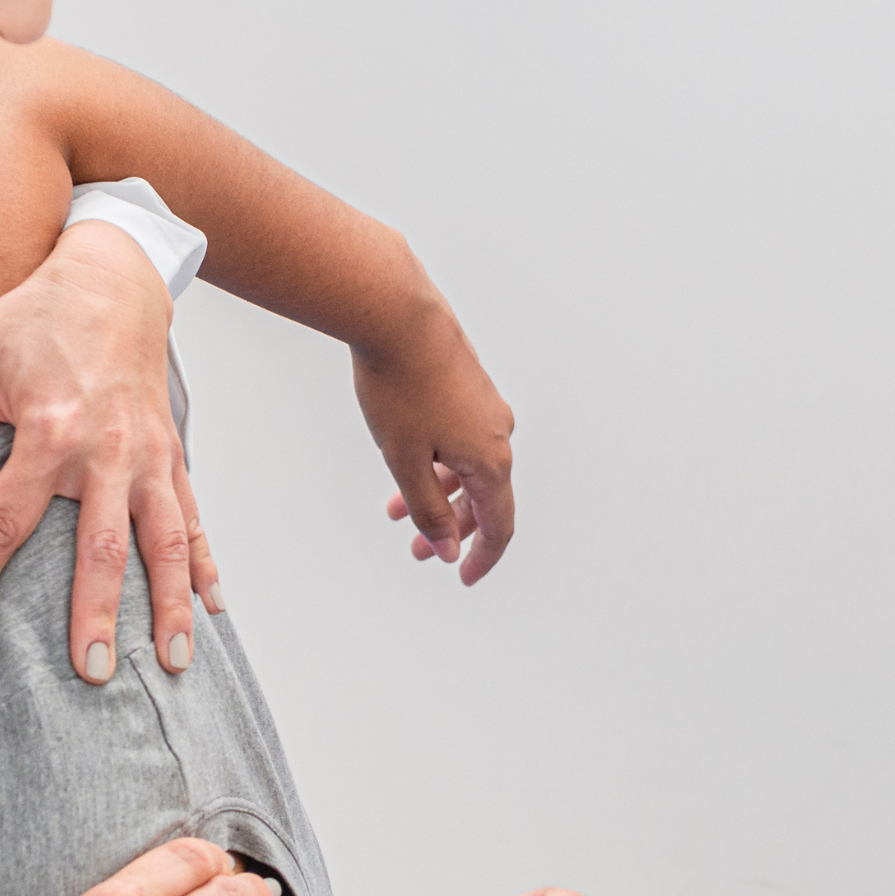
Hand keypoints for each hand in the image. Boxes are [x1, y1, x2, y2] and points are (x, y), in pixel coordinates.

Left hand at [0, 221, 218, 682]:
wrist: (113, 279)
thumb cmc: (35, 317)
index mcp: (49, 428)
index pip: (6, 517)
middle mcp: (106, 449)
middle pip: (101, 546)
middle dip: (97, 613)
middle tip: (89, 672)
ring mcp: (147, 456)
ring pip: (166, 542)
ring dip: (170, 605)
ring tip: (172, 663)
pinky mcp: (171, 455)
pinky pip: (194, 519)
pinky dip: (207, 566)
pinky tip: (213, 610)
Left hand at [359, 300, 515, 586]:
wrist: (397, 316)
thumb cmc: (399, 388)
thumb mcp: (405, 462)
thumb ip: (428, 511)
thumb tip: (447, 549)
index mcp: (491, 460)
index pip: (499, 525)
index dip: (482, 558)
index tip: (463, 579)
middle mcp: (499, 434)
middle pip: (484, 499)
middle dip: (450, 529)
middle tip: (416, 550)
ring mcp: (486, 408)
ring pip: (468, 467)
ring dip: (437, 494)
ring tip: (395, 510)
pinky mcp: (470, 387)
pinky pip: (461, 440)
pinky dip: (436, 463)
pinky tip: (404, 461)